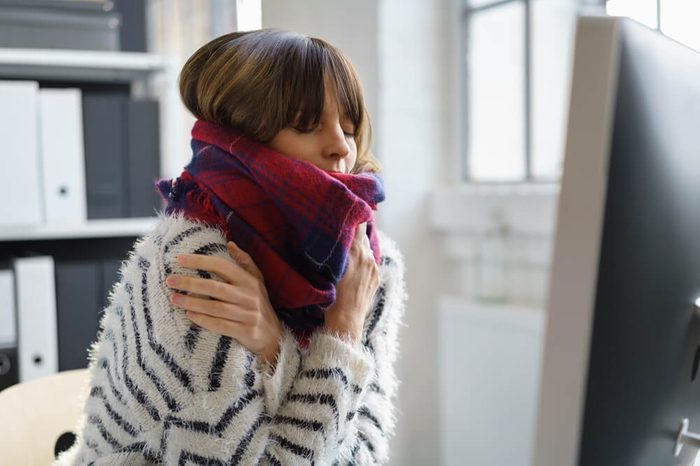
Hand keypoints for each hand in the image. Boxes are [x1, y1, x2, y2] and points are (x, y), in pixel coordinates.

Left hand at [165, 240, 283, 366]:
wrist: (273, 335)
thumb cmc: (259, 304)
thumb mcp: (257, 281)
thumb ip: (245, 262)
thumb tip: (230, 244)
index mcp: (250, 281)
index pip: (222, 266)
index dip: (201, 261)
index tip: (180, 259)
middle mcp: (250, 296)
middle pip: (215, 287)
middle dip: (191, 283)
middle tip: (170, 281)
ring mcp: (248, 315)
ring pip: (215, 307)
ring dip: (192, 303)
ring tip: (174, 299)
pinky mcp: (246, 331)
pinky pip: (220, 325)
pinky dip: (204, 320)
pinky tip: (189, 315)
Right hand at [324, 222, 379, 343]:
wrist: (345, 321)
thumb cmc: (330, 297)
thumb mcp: (328, 269)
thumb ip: (335, 250)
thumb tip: (333, 235)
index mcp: (355, 252)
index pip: (359, 223)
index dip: (355, 214)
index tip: (348, 210)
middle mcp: (367, 257)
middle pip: (363, 234)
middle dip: (355, 229)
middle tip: (344, 224)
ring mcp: (374, 268)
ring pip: (367, 247)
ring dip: (359, 244)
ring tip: (348, 244)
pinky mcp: (376, 277)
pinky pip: (370, 260)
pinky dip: (363, 257)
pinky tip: (354, 261)